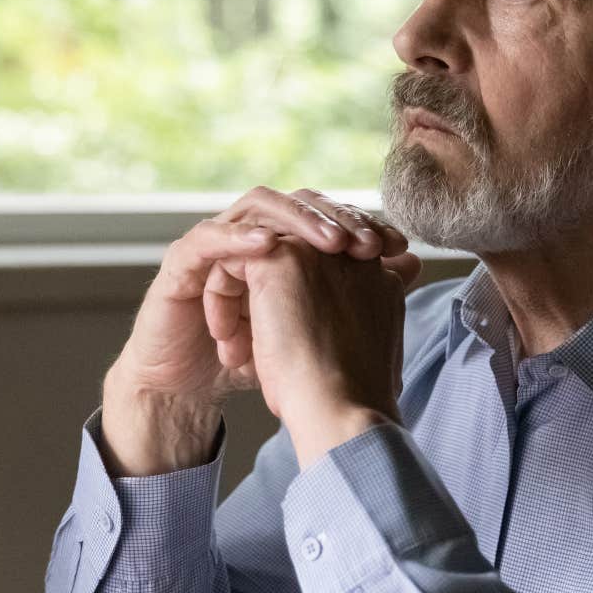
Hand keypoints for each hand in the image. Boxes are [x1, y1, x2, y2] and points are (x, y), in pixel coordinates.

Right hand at [101, 188, 413, 475]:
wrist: (192, 390)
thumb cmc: (253, 360)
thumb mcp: (315, 328)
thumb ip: (356, 292)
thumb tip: (410, 262)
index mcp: (283, 244)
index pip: (327, 213)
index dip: (362, 222)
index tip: (397, 246)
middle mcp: (251, 234)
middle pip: (298, 202)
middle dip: (336, 218)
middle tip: (365, 243)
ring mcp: (215, 242)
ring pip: (257, 205)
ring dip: (296, 221)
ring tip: (329, 245)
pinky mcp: (182, 262)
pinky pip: (208, 236)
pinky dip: (238, 238)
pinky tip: (267, 247)